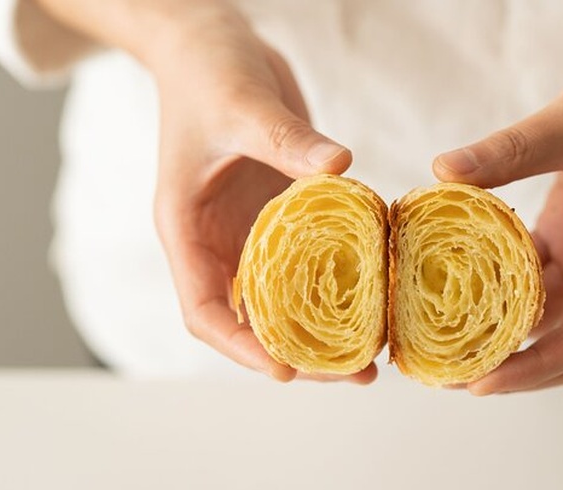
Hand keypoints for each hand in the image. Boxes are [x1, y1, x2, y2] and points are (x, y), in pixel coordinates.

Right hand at [147, 7, 375, 382]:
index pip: (202, 310)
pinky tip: (377, 296)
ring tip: (374, 352)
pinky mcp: (280, 213)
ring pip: (283, 300)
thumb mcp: (241, 104)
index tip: (286, 371)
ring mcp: (249, 230)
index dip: (240, 348)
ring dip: (323, 330)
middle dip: (299, 353)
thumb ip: (284, 138)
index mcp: (186, 229)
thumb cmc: (207, 73)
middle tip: (356, 370)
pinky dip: (338, 285)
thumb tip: (339, 167)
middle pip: (250, 320)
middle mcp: (217, 240)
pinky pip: (309, 261)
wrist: (210, 44)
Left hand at [433, 3, 562, 393]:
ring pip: (550, 309)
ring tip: (448, 336)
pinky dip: (503, 282)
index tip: (481, 384)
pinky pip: (536, 270)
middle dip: (516, 361)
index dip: (533, 368)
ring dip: (505, 326)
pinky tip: (459, 280)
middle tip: (455, 371)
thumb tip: (444, 171)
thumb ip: (509, 151)